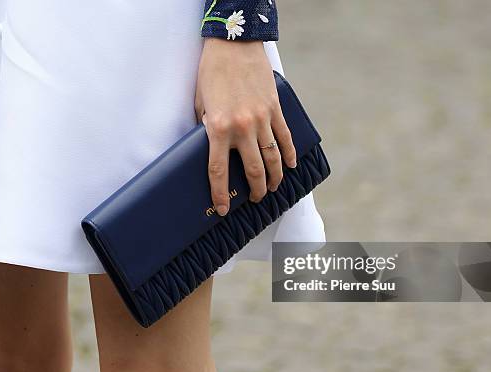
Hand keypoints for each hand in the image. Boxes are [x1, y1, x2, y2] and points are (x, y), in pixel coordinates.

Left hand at [195, 38, 295, 216]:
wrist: (234, 44)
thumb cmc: (211, 72)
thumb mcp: (200, 103)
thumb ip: (206, 128)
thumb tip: (209, 149)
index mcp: (218, 128)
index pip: (219, 171)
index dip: (220, 194)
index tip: (223, 208)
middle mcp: (242, 127)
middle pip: (253, 170)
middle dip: (255, 190)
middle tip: (254, 199)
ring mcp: (262, 118)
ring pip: (272, 158)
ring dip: (273, 178)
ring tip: (271, 188)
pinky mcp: (274, 109)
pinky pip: (284, 137)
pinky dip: (288, 153)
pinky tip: (289, 165)